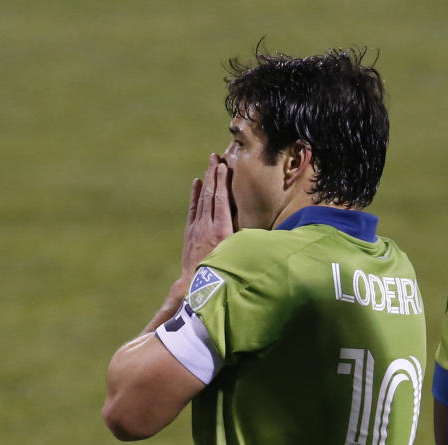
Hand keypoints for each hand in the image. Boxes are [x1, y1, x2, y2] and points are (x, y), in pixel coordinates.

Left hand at [180, 153, 234, 280]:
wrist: (194, 285)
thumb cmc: (223, 271)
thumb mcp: (236, 255)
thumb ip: (245, 238)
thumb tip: (258, 226)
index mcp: (222, 231)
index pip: (221, 200)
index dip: (222, 182)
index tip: (224, 166)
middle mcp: (207, 226)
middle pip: (210, 194)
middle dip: (213, 174)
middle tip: (214, 157)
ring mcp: (196, 227)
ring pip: (201, 199)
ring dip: (206, 180)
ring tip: (209, 164)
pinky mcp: (189, 231)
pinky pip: (192, 209)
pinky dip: (194, 194)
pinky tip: (196, 182)